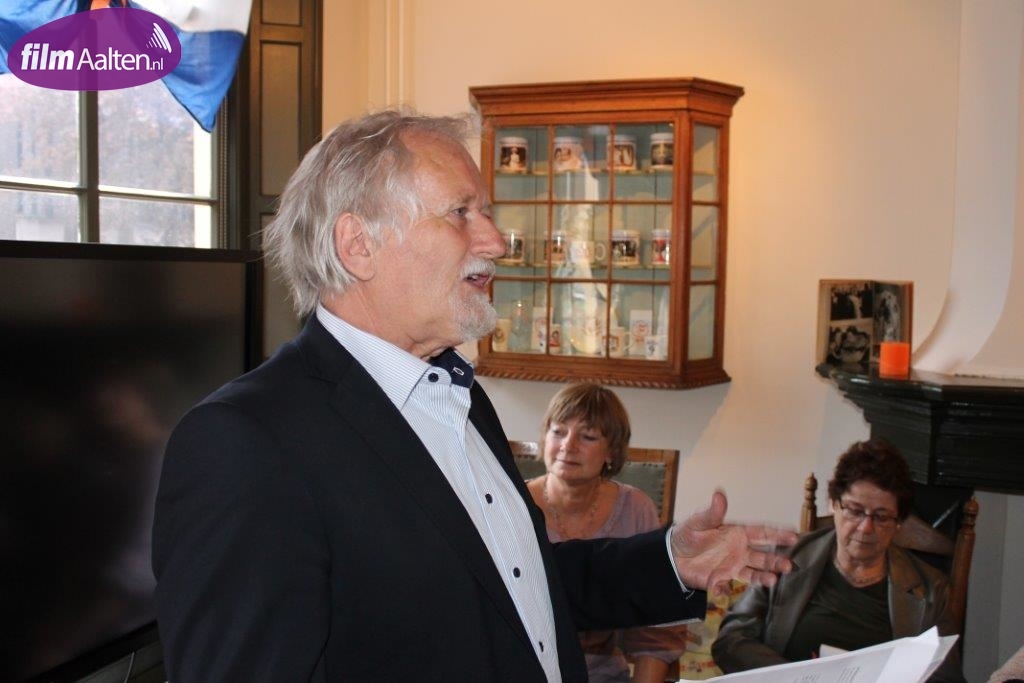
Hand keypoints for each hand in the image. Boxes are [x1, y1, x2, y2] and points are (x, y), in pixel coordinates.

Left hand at [670, 490, 797, 594]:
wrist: (673, 555)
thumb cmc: (688, 534)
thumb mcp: (699, 522)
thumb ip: (712, 513)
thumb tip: (719, 494)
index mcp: (737, 533)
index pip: (762, 533)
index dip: (778, 534)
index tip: (794, 535)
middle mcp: (739, 551)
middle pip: (763, 556)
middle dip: (777, 560)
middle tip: (788, 565)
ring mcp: (732, 566)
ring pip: (752, 573)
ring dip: (763, 577)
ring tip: (773, 580)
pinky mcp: (720, 580)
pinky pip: (725, 587)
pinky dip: (724, 589)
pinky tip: (721, 589)